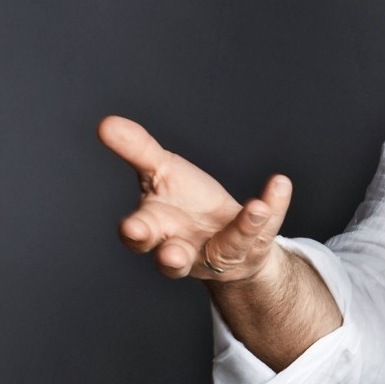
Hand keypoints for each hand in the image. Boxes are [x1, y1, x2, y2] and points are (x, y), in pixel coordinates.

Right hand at [97, 115, 290, 282]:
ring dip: (241, 230)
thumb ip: (136, 150)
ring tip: (255, 208)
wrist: (221, 234)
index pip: (139, 235)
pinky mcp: (251, 247)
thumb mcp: (159, 171)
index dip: (135, 233)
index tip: (131, 228)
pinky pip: (264, 228)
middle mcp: (183, 248)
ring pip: (228, 248)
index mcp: (155, 229)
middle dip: (170, 257)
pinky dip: (273, 204)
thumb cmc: (183, 204)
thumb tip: (105, 123)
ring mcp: (220, 251)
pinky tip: (280, 184)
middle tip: (172, 254)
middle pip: (172, 260)